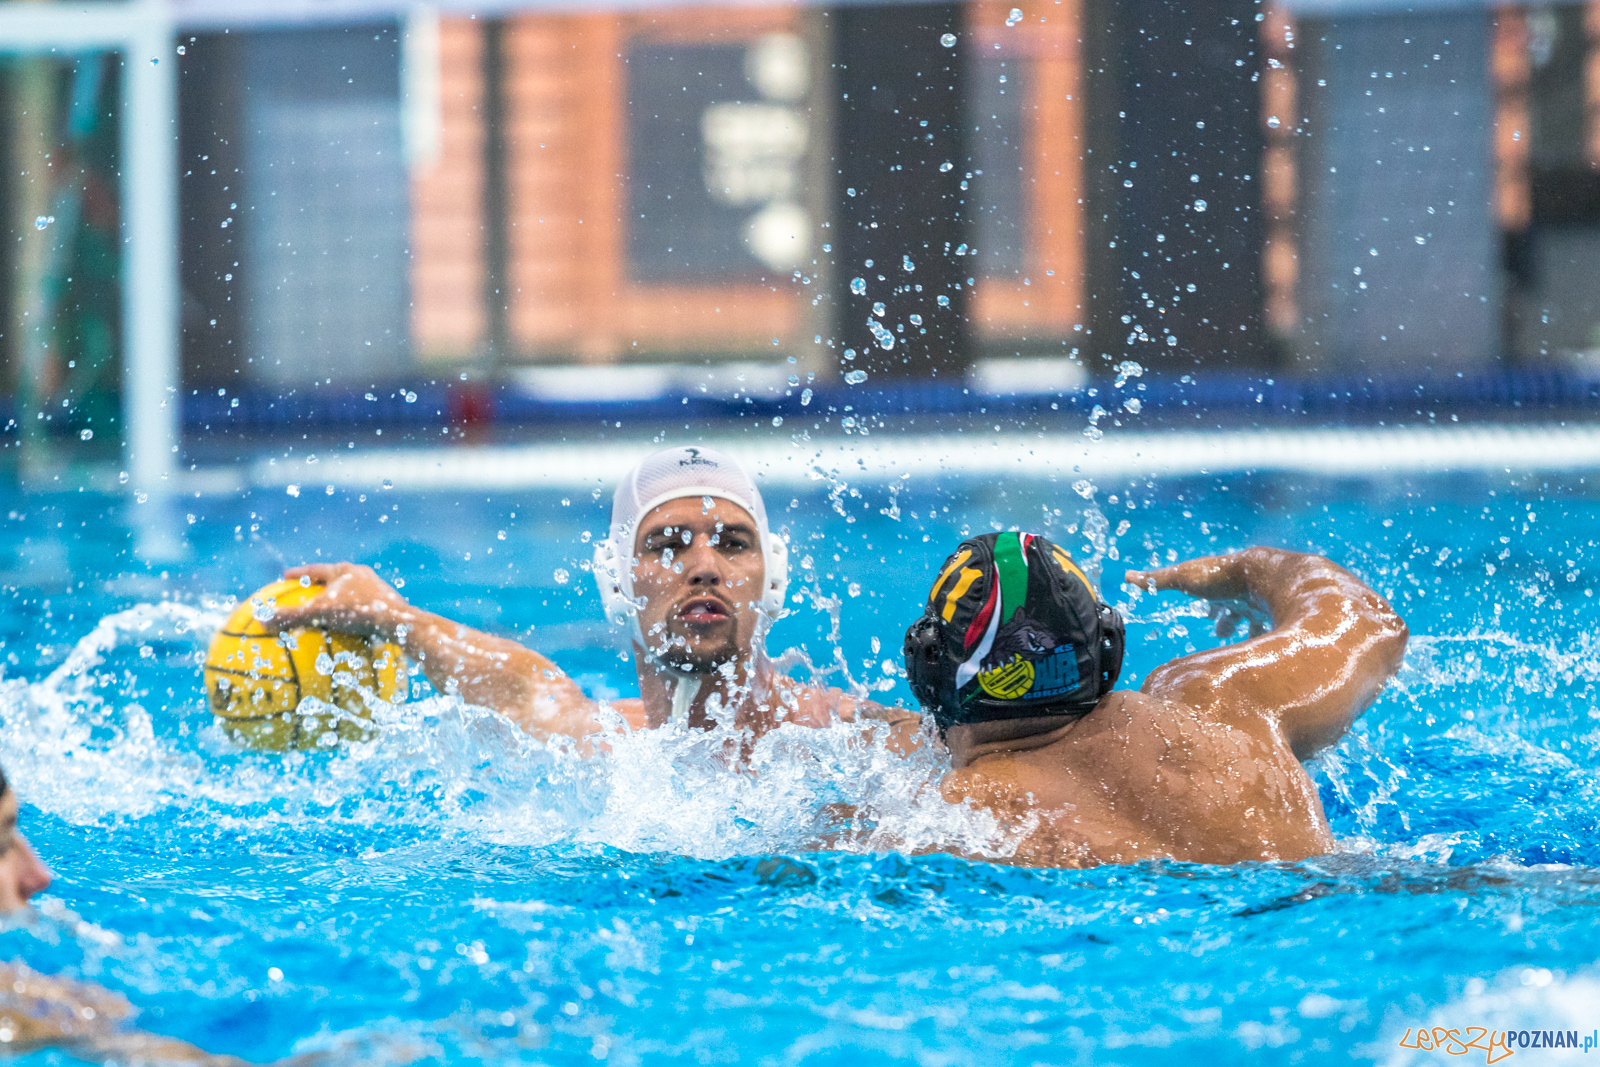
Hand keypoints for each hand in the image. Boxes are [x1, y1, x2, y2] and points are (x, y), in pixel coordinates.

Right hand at [266, 563, 413, 642]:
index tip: (286, 577)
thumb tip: (261, 619)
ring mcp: (380, 591)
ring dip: (340, 602)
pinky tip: (349, 635)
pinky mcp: (390, 608)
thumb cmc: (359, 613)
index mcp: (346, 571)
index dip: (299, 573)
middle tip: (306, 593)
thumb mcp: (320, 614)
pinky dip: (355, 620)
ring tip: (328, 615)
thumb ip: (291, 616)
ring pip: (354, 595)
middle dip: (321, 586)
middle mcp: (364, 576)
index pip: (316, 569)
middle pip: (336, 579)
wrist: (400, 624)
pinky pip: (366, 612)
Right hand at [1126, 552, 1268, 638]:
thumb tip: (1127, 576)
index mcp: (1223, 586)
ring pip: (1260, 622)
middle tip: (1223, 634)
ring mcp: (1265, 606)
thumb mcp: (1183, 578)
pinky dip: (1272, 647)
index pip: (1218, 600)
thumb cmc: (1218, 576)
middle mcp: (1245, 595)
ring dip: (1253, 635)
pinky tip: (1269, 661)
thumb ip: (1157, 580)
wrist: (1259, 574)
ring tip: (1248, 652)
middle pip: (1238, 610)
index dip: (1213, 610)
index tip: (1210, 619)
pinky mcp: (1281, 619)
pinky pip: (1279, 637)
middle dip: (1230, 621)